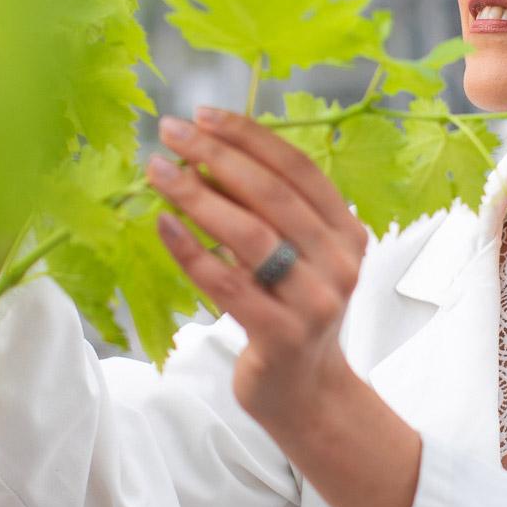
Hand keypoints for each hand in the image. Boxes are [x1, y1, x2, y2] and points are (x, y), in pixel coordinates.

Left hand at [146, 107, 369, 431]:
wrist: (306, 391)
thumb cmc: (290, 311)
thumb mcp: (292, 255)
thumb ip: (263, 211)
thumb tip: (202, 156)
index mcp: (348, 232)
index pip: (299, 169)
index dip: (250, 137)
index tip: (203, 114)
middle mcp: (340, 262)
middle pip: (273, 195)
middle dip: (217, 156)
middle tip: (171, 132)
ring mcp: (315, 301)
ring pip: (250, 235)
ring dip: (198, 196)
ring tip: (158, 171)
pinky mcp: (282, 336)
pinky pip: (228, 283)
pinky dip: (191, 250)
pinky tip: (163, 224)